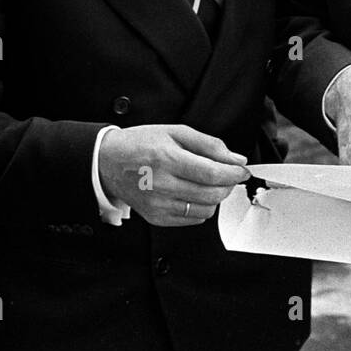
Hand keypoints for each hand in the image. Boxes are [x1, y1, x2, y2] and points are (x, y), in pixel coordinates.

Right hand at [98, 124, 247, 226]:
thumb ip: (209, 144)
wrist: (108, 162)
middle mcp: (161, 185)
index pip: (212, 173)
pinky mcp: (156, 217)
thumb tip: (235, 159)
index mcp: (167, 159)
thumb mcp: (175, 132)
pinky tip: (194, 193)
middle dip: (228, 185)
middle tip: (228, 175)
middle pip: (211, 194)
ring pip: (205, 209)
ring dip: (216, 197)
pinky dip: (201, 207)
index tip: (242, 170)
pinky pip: (192, 219)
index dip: (234, 174)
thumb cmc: (140, 144)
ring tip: (209, 183)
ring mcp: (158, 205)